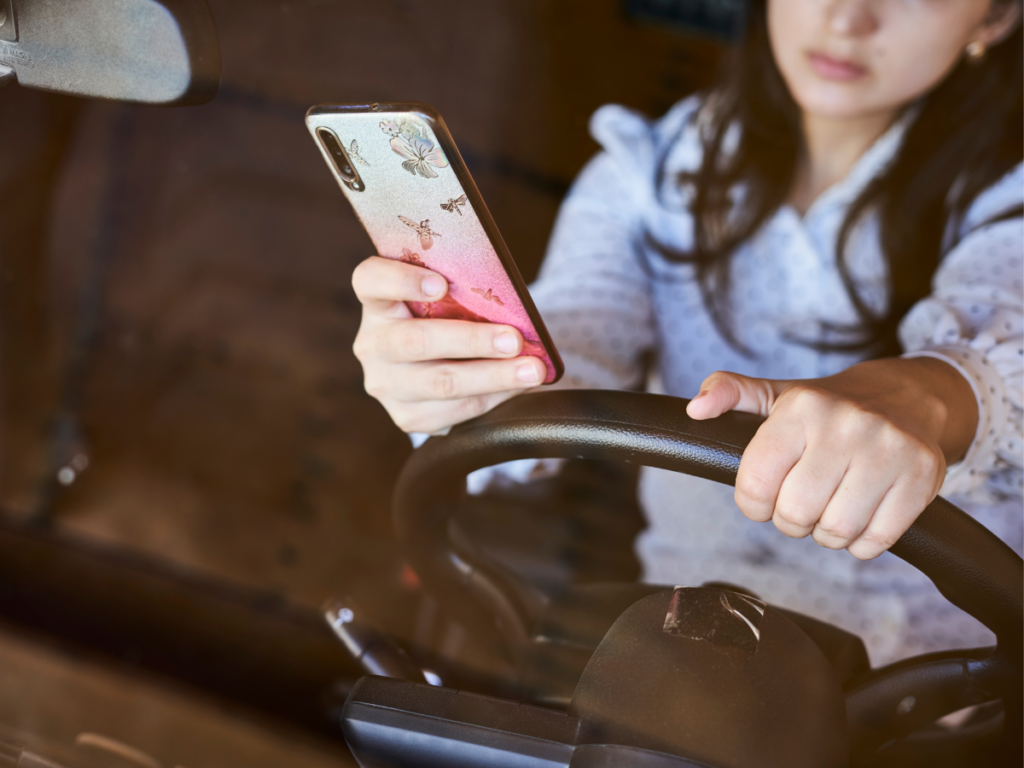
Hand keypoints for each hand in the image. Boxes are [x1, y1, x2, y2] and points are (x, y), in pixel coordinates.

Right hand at [351, 256, 546, 433]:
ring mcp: (385, 385)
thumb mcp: (444, 299)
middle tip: (515, 339)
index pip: (371, 281)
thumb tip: (514, 304)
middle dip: (472, 340)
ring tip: (532, 370)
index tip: (441, 284)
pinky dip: (493, 398)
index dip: (401, 281)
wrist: (430, 368)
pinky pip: (455, 411)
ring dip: (494, 377)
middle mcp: (373, 345)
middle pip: (416, 341)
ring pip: (441, 383)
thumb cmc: (444, 319)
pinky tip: (517, 388)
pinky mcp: (406, 417)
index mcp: (377, 303)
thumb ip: (461, 293)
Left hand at [685, 358, 977, 559]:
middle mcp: (848, 424)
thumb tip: (696, 410)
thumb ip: (729, 393)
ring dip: (826, 533)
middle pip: (795, 514)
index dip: (753, 503)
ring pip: (836, 532)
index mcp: (802, 407)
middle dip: (790, 520)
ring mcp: (890, 450)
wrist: (904, 397)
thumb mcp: (774, 394)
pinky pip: (877, 541)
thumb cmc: (826, 407)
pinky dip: (861, 543)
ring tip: (829, 507)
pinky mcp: (924, 476)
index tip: (764, 496)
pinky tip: (860, 516)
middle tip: (801, 502)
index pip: (754, 483)